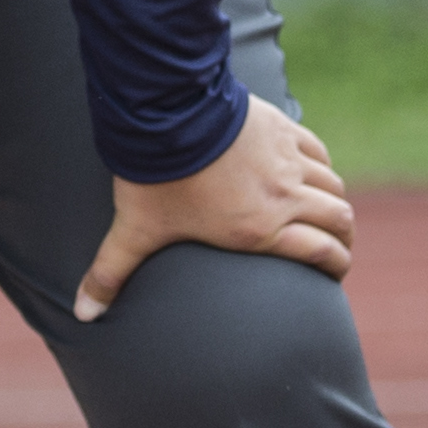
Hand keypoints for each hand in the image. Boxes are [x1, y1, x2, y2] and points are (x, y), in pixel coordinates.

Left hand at [73, 96, 355, 323]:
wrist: (168, 113)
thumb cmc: (156, 177)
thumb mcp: (134, 231)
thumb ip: (111, 273)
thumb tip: (83, 314)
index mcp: (259, 229)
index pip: (320, 253)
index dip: (336, 267)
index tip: (336, 274)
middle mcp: (284, 197)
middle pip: (339, 219)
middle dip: (344, 237)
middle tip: (339, 247)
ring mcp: (287, 160)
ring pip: (333, 184)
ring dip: (335, 200)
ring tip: (330, 212)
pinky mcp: (283, 129)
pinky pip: (318, 151)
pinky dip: (321, 164)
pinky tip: (313, 169)